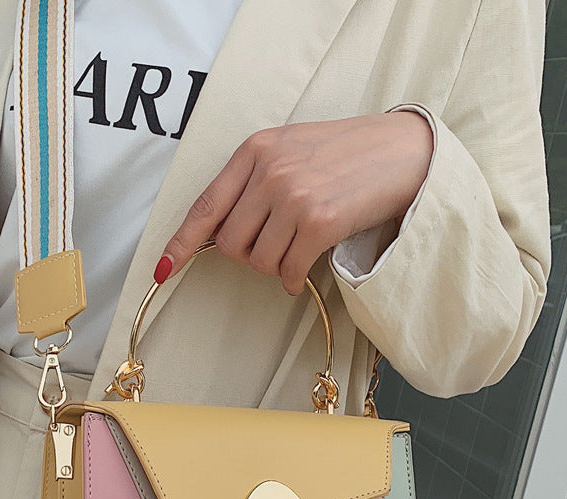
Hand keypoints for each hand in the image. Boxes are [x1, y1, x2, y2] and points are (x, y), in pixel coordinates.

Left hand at [155, 110, 432, 294]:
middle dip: (247, 256)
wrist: (403, 151)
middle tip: (274, 248)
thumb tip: (222, 232)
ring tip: (297, 251)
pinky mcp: (318, 222)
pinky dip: (294, 280)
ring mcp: (292, 196)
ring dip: (275, 268)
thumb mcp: (291, 150)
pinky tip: (305, 272)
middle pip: (229, 244)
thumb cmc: (346, 155)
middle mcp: (268, 171)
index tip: (163, 268)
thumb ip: (254, 181)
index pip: (205, 205)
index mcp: (254, 150)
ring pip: (258, 261)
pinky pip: (288, 271)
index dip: (180, 243)